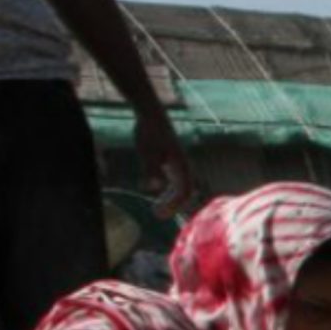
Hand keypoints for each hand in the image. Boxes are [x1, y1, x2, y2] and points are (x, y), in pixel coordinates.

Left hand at [133, 104, 195, 218]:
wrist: (150, 114)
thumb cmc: (149, 132)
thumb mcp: (147, 152)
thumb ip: (151, 170)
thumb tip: (153, 188)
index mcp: (181, 166)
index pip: (184, 192)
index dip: (173, 205)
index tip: (160, 213)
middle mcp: (183, 166)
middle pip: (184, 192)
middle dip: (172, 205)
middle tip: (157, 215)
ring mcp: (177, 163)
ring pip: (179, 187)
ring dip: (169, 199)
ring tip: (155, 208)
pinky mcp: (170, 160)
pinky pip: (173, 180)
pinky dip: (166, 190)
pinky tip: (151, 189)